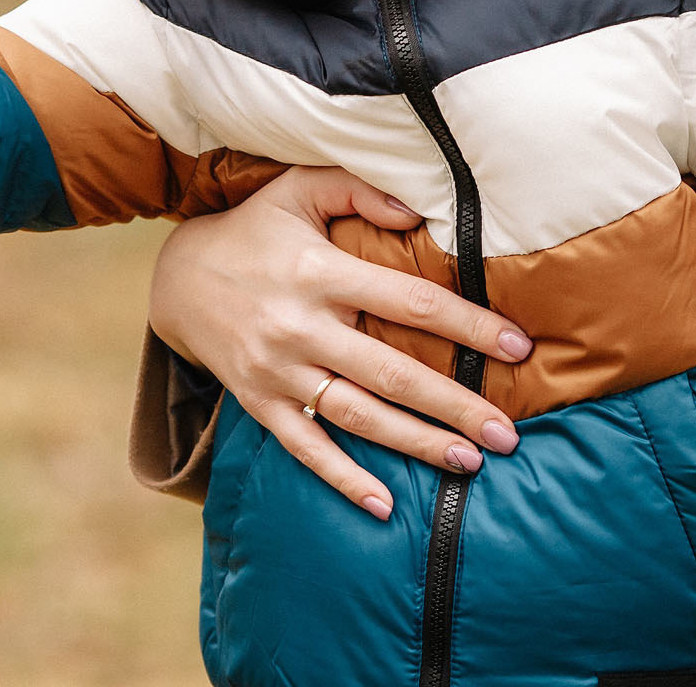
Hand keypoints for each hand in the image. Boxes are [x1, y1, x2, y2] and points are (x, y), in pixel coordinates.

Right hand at [150, 165, 534, 520]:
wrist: (177, 279)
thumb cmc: (254, 230)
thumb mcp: (298, 190)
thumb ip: (359, 190)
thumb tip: (419, 212)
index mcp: (321, 272)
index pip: (410, 302)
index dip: (468, 326)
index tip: (518, 347)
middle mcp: (301, 326)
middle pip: (392, 372)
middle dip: (455, 405)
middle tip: (507, 434)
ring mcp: (278, 370)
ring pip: (358, 415)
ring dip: (416, 443)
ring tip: (470, 462)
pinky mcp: (259, 402)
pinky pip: (304, 447)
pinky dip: (342, 478)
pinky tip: (384, 504)